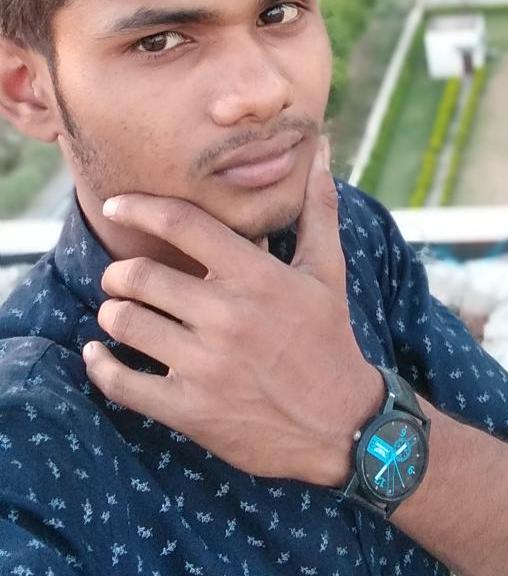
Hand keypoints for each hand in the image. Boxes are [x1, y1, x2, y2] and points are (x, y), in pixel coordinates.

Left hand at [82, 140, 383, 485]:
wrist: (340, 424)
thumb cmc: (329, 338)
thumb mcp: (328, 272)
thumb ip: (318, 209)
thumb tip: (322, 152)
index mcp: (258, 278)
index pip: (183, 225)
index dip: (139, 208)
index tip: (116, 205)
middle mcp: (228, 317)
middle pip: (140, 276)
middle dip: (120, 272)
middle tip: (123, 277)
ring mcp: (206, 366)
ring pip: (125, 323)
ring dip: (114, 313)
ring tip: (122, 313)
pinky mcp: (190, 410)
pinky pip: (121, 383)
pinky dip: (100, 366)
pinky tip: (99, 354)